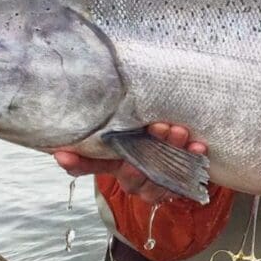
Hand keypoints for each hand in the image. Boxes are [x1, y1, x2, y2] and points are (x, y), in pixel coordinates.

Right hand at [53, 122, 207, 203]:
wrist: (186, 154)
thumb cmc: (152, 130)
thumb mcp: (136, 120)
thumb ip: (125, 109)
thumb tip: (113, 73)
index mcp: (112, 156)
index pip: (87, 163)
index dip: (74, 161)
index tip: (62, 153)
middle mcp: (127, 172)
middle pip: (128, 168)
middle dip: (142, 149)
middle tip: (156, 126)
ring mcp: (150, 183)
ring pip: (156, 174)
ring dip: (169, 151)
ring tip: (179, 131)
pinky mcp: (173, 186)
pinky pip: (182, 179)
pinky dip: (191, 159)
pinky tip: (198, 146)